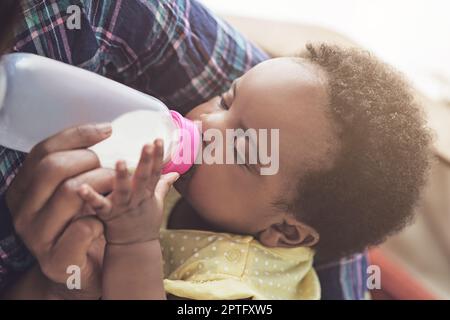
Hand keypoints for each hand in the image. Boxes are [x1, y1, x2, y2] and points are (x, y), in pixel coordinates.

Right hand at [5, 123, 114, 295]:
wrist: (76, 269)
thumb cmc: (79, 222)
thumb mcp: (76, 191)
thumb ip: (83, 165)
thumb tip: (110, 129)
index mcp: (24, 188)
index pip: (44, 150)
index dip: (78, 135)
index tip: (108, 130)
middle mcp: (23, 209)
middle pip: (54, 167)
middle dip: (91, 161)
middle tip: (115, 167)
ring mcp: (36, 235)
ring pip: (70, 193)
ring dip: (103, 184)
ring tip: (118, 187)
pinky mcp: (55, 259)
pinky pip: (83, 228)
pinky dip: (101, 220)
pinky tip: (105, 222)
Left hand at [78, 139, 179, 244]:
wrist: (134, 247)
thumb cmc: (144, 222)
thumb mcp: (157, 202)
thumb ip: (163, 184)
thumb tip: (176, 172)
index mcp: (148, 193)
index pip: (156, 172)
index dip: (158, 156)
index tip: (158, 139)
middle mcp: (137, 198)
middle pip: (144, 178)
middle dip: (146, 161)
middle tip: (147, 145)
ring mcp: (123, 207)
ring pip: (123, 190)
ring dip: (123, 176)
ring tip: (120, 162)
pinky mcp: (108, 216)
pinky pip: (98, 206)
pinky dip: (90, 197)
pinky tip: (81, 188)